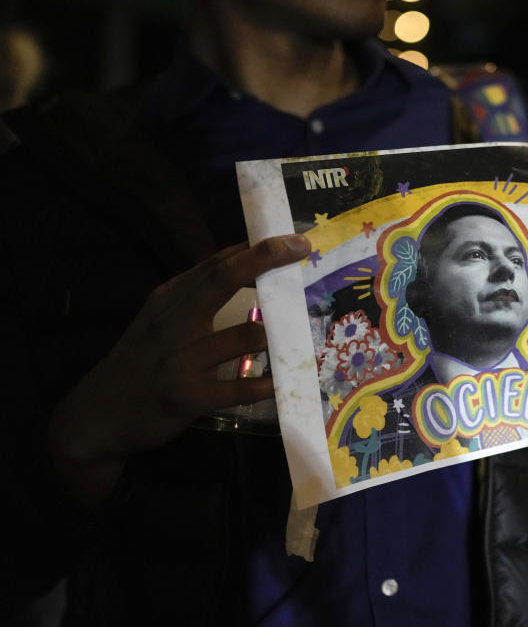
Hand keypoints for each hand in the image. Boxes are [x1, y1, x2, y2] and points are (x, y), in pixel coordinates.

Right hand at [46, 234, 311, 506]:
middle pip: (222, 280)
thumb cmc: (140, 362)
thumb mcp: (159, 321)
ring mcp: (180, 360)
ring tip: (298, 339)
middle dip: (265, 260)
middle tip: (301, 248)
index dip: (255, 249)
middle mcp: (173, 323)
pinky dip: (266, 386)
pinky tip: (282, 385)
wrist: (99, 415)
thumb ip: (196, 296)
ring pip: (244, 336)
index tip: (291, 238)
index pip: (215, 264)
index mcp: (169, 300)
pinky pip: (239, 388)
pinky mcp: (188, 397)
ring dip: (276, 335)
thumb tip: (241, 262)